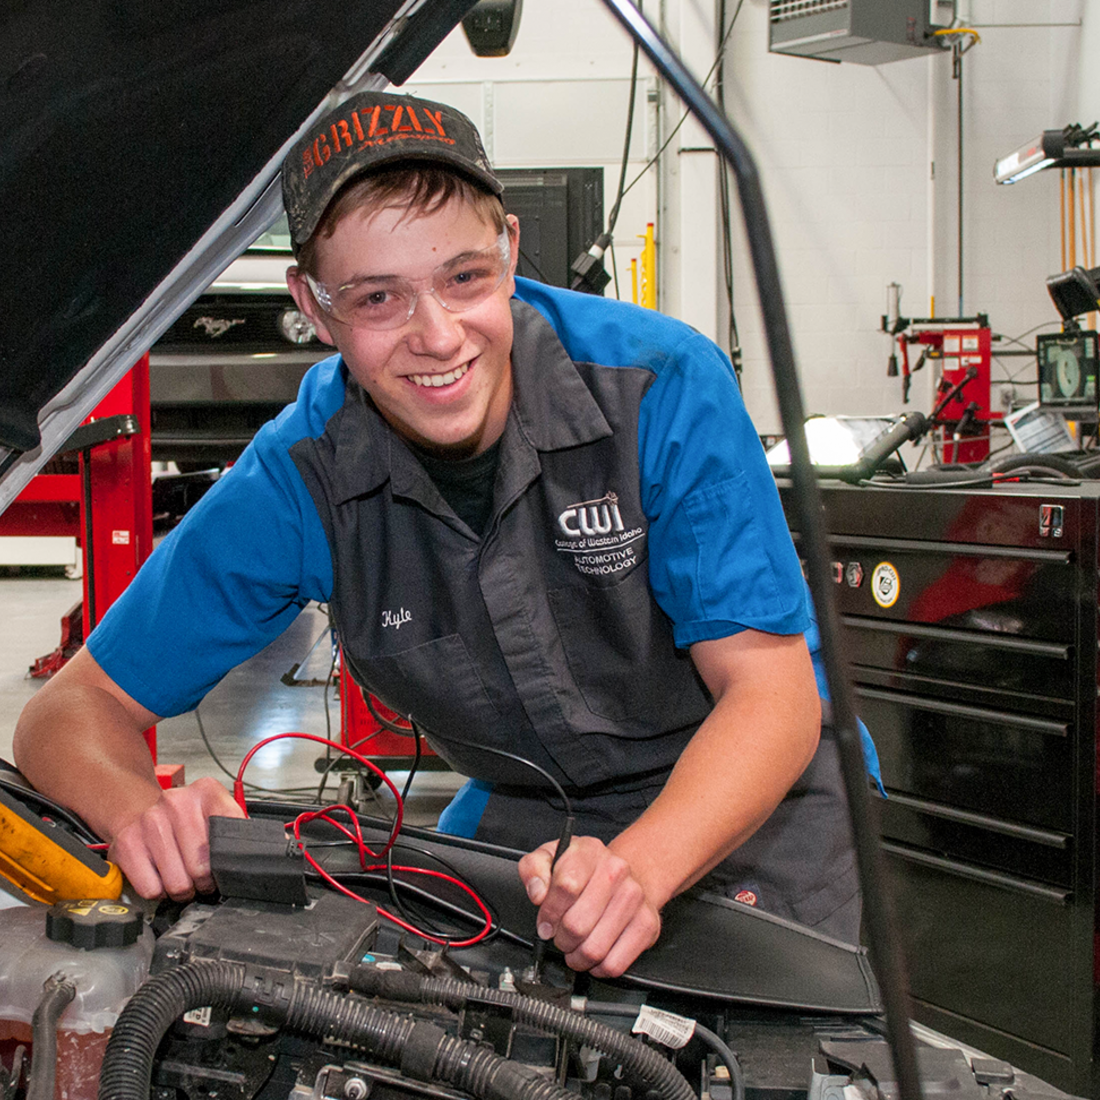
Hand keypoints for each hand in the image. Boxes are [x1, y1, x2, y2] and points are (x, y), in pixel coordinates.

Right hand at [107, 777, 244, 900]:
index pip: (230, 835)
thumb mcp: (216, 813)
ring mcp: (150, 821)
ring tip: (184, 878)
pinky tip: (161, 876)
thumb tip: (268, 850)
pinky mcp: (128, 843)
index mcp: (207, 791)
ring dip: (183, 889)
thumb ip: (238, 829)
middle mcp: (177, 802)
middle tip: (202, 878)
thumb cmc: (184, 819)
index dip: (229, 862)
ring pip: (177, 882)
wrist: (139, 811)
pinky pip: (152, 888)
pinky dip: (159, 891)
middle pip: (201, 865)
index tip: (226, 868)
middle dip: (205, 881)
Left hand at [517, 835, 660, 977]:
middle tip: (560, 937)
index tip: (545, 923)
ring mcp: (634, 898)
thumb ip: (534, 868)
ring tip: (575, 948)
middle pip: (577, 924)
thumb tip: (537, 892)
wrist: (626, 876)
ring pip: (595, 949)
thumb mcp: (551, 857)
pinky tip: (594, 956)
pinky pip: (615, 964)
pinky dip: (598, 968)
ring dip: (577, 957)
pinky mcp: (647, 925)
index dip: (549, 913)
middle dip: (561, 939)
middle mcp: (616, 871)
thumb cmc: (585, 871)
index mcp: (590, 851)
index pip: (566, 887)